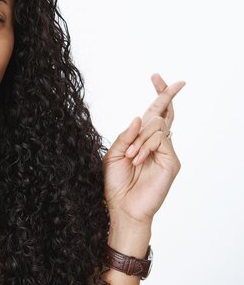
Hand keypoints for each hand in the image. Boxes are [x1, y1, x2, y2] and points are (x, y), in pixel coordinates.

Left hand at [103, 73, 185, 225]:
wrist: (122, 207)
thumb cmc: (116, 183)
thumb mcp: (113, 154)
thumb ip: (126, 135)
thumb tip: (140, 117)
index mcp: (142, 140)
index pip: (155, 113)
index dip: (158, 95)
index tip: (156, 77)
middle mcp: (157, 144)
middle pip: (165, 113)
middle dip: (163, 93)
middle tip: (158, 77)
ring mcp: (166, 152)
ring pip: (157, 126)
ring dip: (139, 139)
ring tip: (130, 157)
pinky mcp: (171, 162)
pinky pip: (159, 140)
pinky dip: (144, 147)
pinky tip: (136, 160)